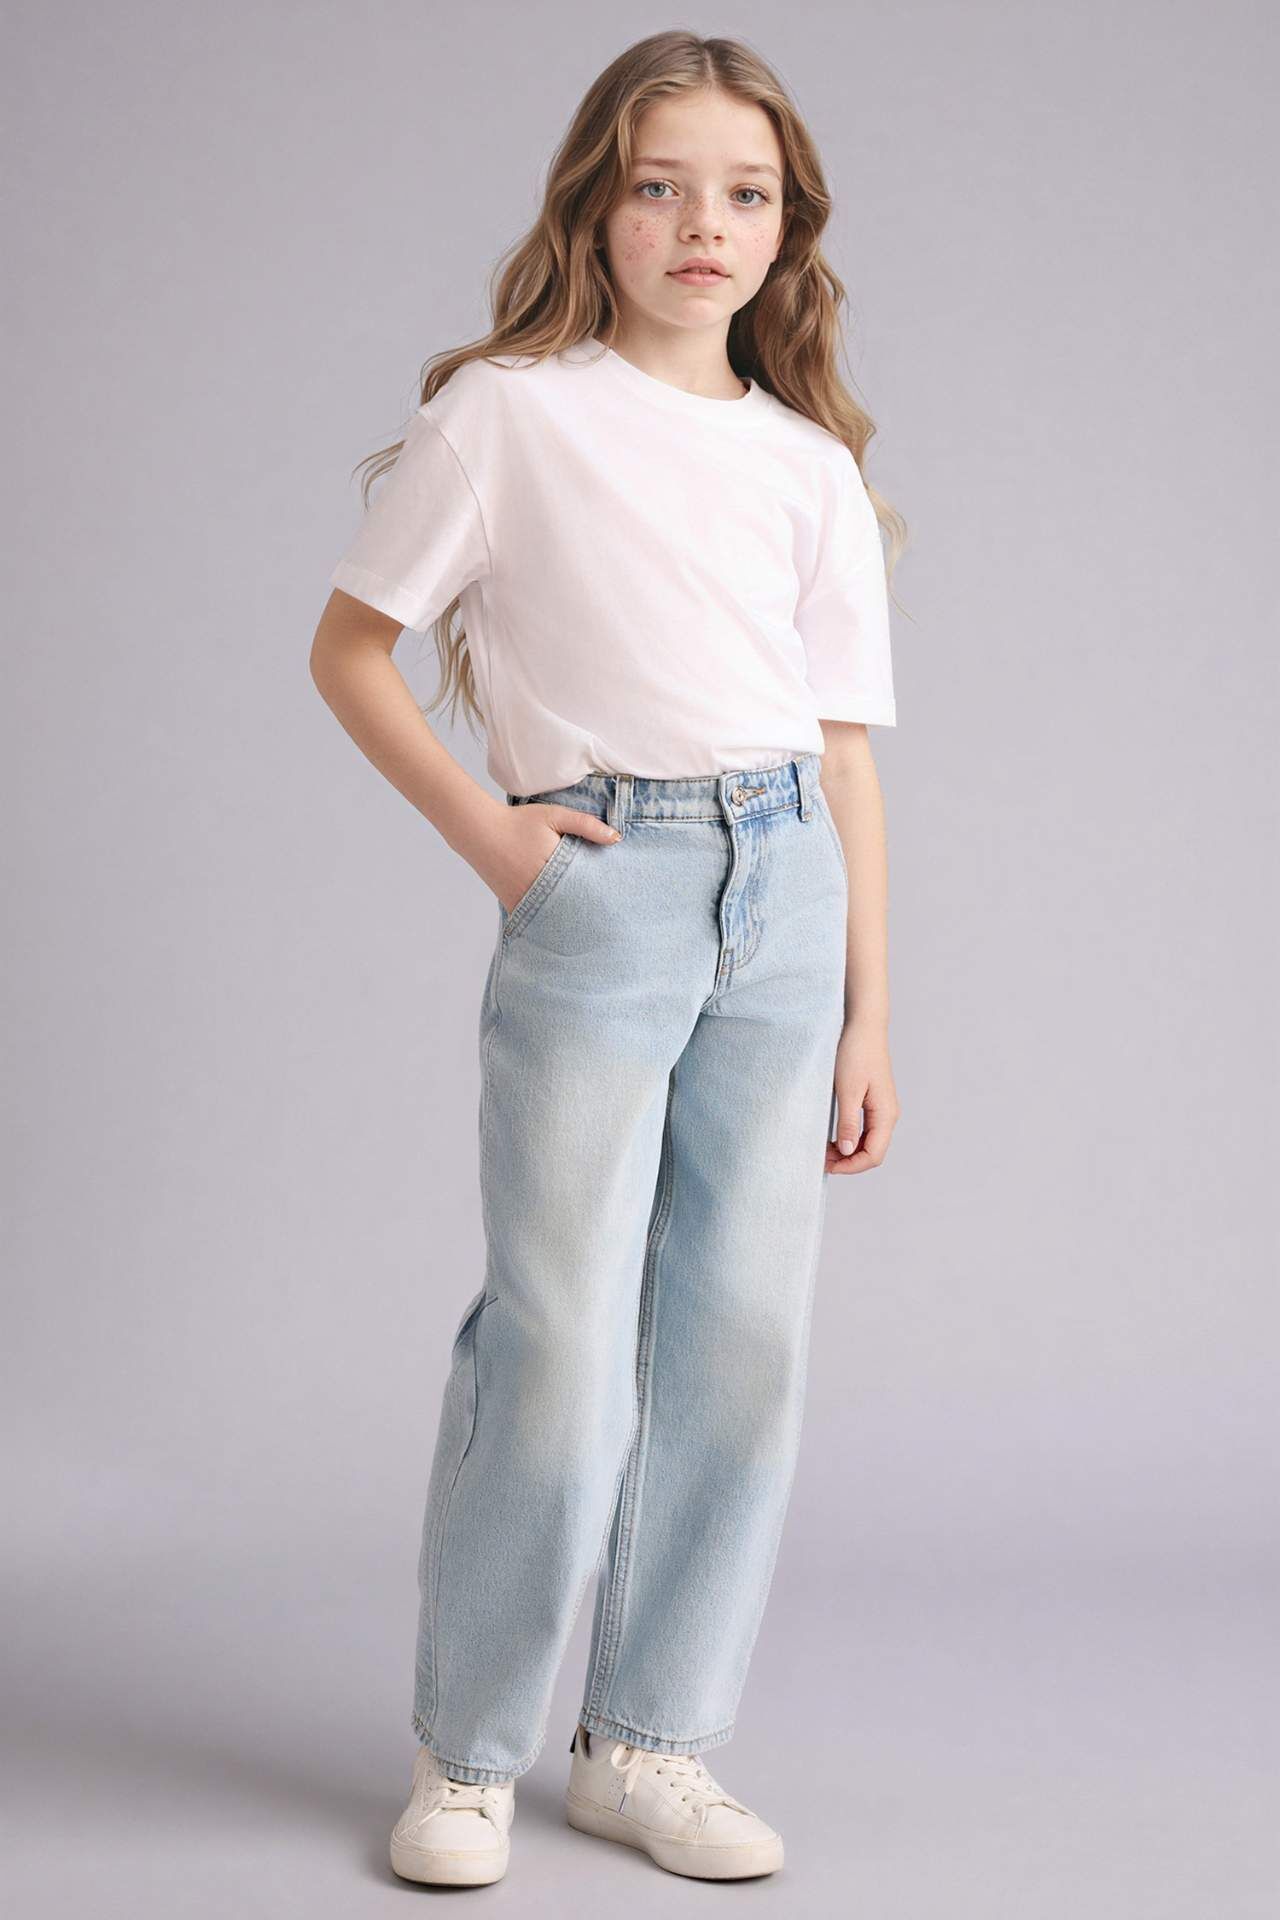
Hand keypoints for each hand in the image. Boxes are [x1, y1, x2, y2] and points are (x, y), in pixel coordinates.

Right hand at [485, 804, 620, 913]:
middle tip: (608, 917)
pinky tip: (563, 919)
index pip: (585, 889)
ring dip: (570, 917)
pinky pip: (536, 917)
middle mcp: (538, 889)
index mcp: (553, 868)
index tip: (615, 899)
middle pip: (572, 907)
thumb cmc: (519, 821)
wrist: (480, 831)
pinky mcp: (513, 905)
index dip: (600, 895)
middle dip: (589, 911)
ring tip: (590, 922)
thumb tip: (616, 838)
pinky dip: (549, 918)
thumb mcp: (555, 816)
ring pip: (555, 916)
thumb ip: (586, 825)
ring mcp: (524, 900)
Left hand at [826, 1021, 899, 1174]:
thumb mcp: (847, 1090)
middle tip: (821, 1158)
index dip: (851, 1166)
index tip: (827, 1166)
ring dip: (848, 1151)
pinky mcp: (874, 1102)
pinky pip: (865, 1130)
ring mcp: (882, 1109)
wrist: (864, 1027)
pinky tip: (834, 1136)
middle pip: (872, 1152)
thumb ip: (848, 1122)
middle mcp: (888, 1115)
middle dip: (848, 1161)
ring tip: (824, 1149)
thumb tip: (847, 1151)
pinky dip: (850, 1138)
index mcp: (886, 1114)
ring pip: (868, 1142)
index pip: (873, 1155)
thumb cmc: (856, 1053)